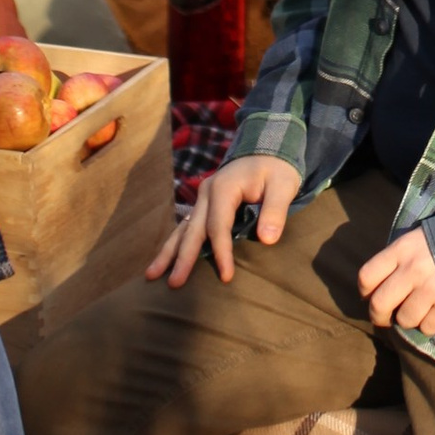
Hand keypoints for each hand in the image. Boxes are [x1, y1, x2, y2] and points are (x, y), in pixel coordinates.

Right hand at [150, 153, 302, 287]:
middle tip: (174, 284)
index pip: (218, 226)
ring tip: (151, 275)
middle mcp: (206, 193)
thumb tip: (267, 240)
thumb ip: (275, 211)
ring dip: (168, 252)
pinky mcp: (204, 205)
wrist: (268, 150)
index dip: (221, 252)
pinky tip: (164, 260)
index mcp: (223, 188)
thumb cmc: (276, 169)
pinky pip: (187, 227)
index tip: (226, 277)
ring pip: (182, 228)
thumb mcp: (283, 185)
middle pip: (192, 229)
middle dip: (182, 257)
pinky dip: (176, 244)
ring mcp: (202, 199)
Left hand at [359, 227, 434, 334]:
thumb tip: (377, 289)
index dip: (365, 292)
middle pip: (379, 304)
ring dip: (409, 320)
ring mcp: (431, 289)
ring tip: (418, 311)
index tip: (369, 297)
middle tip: (385, 319)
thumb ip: (398, 259)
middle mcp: (412, 270)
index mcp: (402, 249)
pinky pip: (427, 328)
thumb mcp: (418, 239)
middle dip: (378, 317)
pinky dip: (429, 325)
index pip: (367, 276)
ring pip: (404, 320)